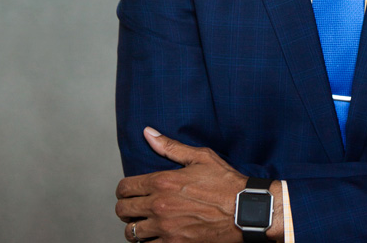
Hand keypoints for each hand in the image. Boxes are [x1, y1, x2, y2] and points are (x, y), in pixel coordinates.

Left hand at [115, 128, 281, 242]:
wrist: (244, 210)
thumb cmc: (225, 183)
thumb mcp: (200, 157)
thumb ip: (170, 147)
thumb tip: (148, 133)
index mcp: (163, 182)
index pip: (125, 187)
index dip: (123, 189)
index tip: (128, 191)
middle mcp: (160, 206)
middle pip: (123, 211)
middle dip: (125, 208)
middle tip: (133, 208)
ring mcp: (166, 228)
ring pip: (132, 233)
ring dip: (134, 228)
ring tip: (142, 224)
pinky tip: (155, 236)